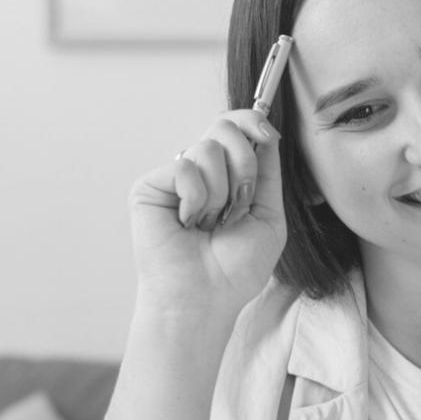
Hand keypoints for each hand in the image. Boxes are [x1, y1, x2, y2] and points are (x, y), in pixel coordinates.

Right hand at [127, 110, 286, 316]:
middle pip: (224, 128)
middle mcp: (201, 173)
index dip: (251, 122)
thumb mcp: (269, 216)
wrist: (205, 297)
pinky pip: (185, 167)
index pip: (236, 129)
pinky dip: (197, 200)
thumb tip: (264, 130)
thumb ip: (269, 173)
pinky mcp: (151, 185)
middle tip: (237, 206)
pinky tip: (188, 223)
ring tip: (210, 224)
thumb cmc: (235, 269)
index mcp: (228, 177)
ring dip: (221, 194)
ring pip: (208, 149)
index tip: (267, 133)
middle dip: (244, 166)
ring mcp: (174, 178)